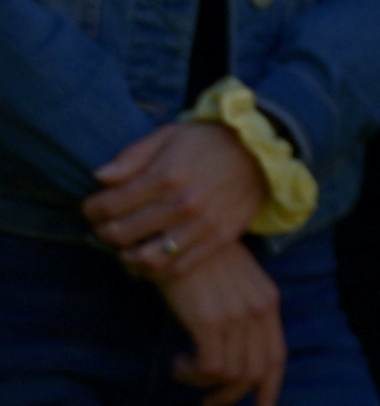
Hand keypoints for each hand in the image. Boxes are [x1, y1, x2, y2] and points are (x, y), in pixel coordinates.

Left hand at [87, 120, 270, 274]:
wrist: (262, 152)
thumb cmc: (209, 141)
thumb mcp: (169, 135)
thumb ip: (132, 156)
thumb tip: (100, 178)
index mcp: (166, 175)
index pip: (109, 205)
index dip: (92, 209)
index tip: (93, 208)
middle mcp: (183, 203)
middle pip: (122, 233)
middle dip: (104, 232)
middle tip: (106, 227)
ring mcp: (202, 225)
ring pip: (147, 258)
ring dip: (127, 256)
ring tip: (127, 247)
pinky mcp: (219, 239)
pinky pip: (179, 268)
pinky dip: (157, 271)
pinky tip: (150, 259)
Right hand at [151, 235, 285, 405]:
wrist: (177, 235)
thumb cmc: (199, 261)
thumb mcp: (233, 286)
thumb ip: (240, 315)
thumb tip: (231, 357)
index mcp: (269, 301)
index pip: (277, 355)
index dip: (271, 388)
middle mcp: (258, 309)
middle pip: (255, 371)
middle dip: (231, 396)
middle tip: (208, 404)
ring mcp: (236, 315)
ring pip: (231, 372)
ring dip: (203, 383)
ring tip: (183, 371)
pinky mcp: (209, 320)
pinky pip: (209, 366)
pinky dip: (192, 373)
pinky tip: (176, 362)